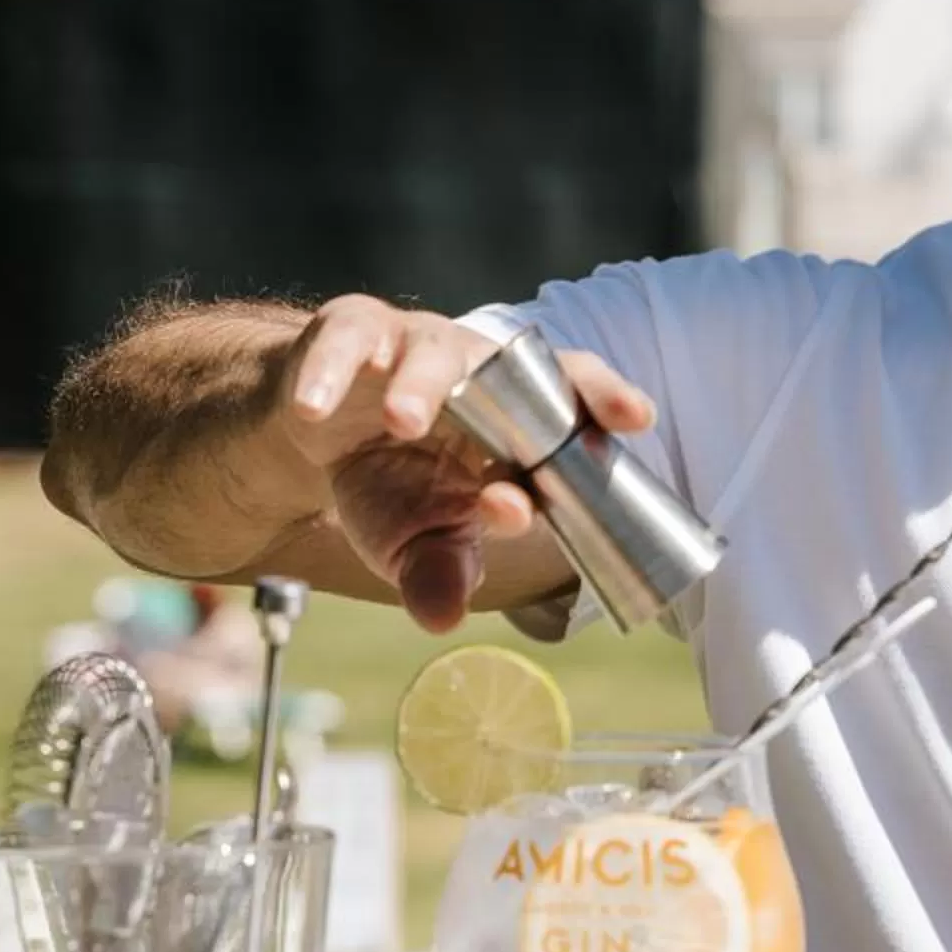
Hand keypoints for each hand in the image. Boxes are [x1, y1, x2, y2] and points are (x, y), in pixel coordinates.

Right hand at [279, 297, 653, 632]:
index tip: (638, 419)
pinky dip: (330, 374)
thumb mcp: (415, 539)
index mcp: (516, 413)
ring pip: (432, 353)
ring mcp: (415, 345)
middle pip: (518, 367)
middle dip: (524, 398)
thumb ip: (438, 570)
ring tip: (404, 423)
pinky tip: (317, 407)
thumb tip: (443, 619)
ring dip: (421, 387)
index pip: (574, 400)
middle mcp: (477, 368)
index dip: (603, 404)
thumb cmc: (391, 481)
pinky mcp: (351, 331)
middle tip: (527, 438)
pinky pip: (347, 343)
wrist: (313, 432)